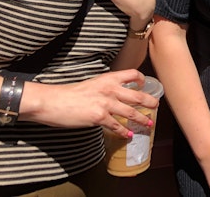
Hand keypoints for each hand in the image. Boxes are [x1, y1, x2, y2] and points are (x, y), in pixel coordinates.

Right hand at [26, 69, 158, 137]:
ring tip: (149, 123)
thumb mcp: (92, 84)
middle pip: (138, 95)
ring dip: (142, 119)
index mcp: (108, 78)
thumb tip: (115, 95)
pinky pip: (116, 126)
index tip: (146, 85)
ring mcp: (106, 103)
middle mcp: (110, 89)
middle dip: (150, 102)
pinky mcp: (99, 117)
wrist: (53, 101)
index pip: (132, 74)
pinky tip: (128, 135)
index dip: (142, 80)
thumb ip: (105, 88)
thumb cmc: (69, 94)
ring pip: (131, 112)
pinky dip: (124, 131)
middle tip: (156, 106)